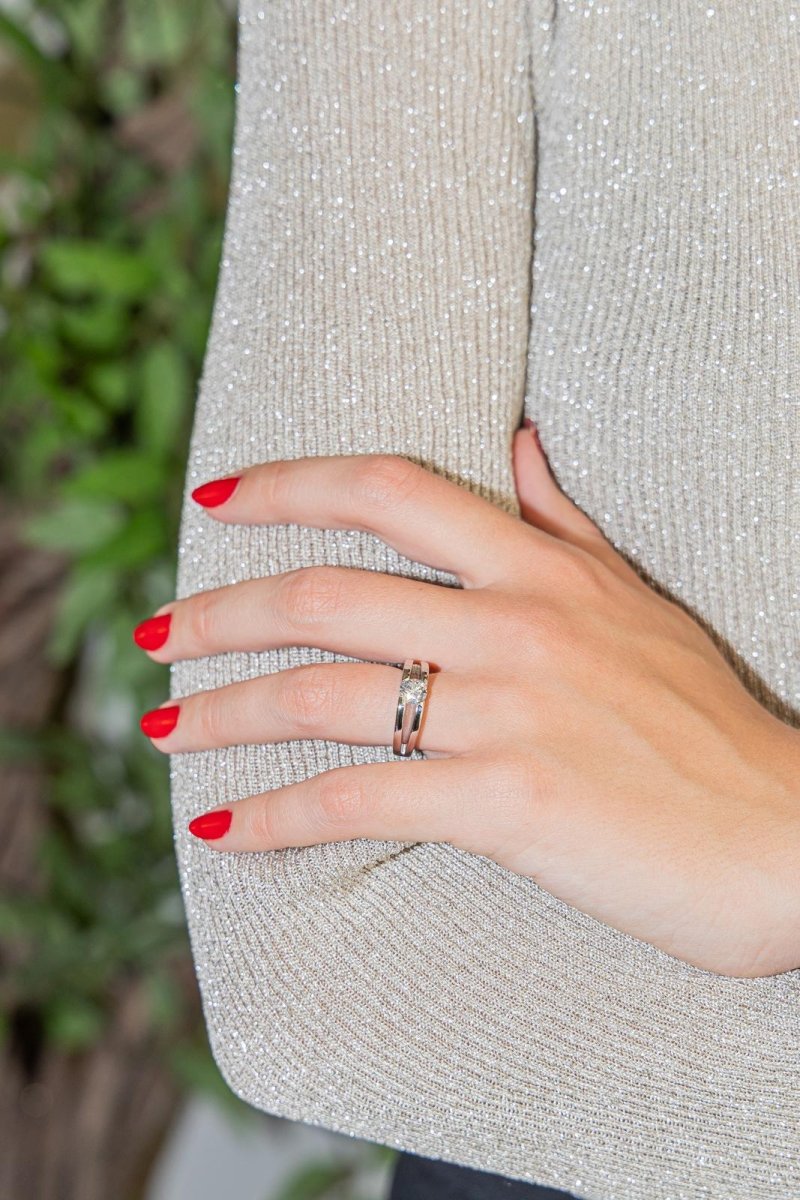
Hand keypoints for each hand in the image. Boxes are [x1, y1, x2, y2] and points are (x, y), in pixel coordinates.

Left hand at [134, 425, 799, 977]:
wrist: (786, 835)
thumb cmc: (709, 722)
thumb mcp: (641, 599)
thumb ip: (567, 522)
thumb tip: (519, 442)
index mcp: (541, 569)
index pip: (388, 487)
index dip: (287, 484)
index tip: (214, 499)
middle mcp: (515, 625)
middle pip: (325, 593)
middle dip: (220, 611)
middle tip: (157, 632)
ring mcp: (508, 712)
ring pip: (325, 694)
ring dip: (227, 712)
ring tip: (165, 728)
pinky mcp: (507, 804)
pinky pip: (360, 801)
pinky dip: (279, 816)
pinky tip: (226, 829)